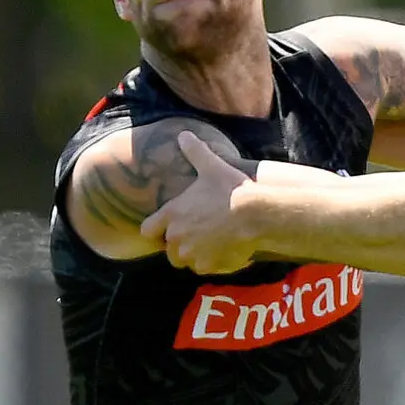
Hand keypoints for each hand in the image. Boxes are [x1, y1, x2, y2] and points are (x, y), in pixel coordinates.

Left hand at [142, 133, 260, 273]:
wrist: (256, 214)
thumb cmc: (231, 188)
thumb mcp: (211, 165)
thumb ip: (194, 152)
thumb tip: (184, 134)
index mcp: (172, 214)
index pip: (148, 230)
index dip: (156, 230)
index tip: (167, 227)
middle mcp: (177, 237)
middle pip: (168, 251)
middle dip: (179, 246)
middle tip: (195, 236)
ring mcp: (193, 254)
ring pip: (186, 263)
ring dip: (194, 256)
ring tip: (210, 245)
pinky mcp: (210, 266)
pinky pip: (205, 269)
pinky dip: (212, 263)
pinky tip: (225, 252)